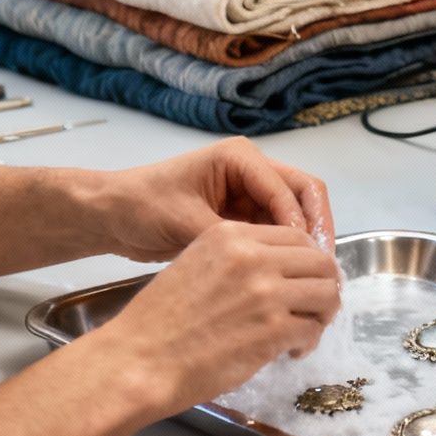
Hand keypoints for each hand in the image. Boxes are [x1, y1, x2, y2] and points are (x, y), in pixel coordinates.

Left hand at [97, 138, 333, 261]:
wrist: (113, 217)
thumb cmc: (143, 207)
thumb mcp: (188, 221)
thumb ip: (233, 236)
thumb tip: (272, 259)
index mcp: (241, 158)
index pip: (290, 188)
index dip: (303, 223)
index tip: (308, 257)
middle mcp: (252, 171)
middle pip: (304, 194)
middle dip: (316, 228)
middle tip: (323, 266)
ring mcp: (249, 194)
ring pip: (295, 215)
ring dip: (305, 242)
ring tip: (312, 275)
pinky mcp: (243, 217)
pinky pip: (277, 232)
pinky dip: (286, 251)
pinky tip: (289, 276)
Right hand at [98, 221, 342, 417]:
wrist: (139, 359)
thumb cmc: (160, 318)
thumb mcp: (197, 263)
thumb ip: (239, 259)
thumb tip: (281, 270)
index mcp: (232, 235)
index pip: (297, 235)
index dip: (309, 260)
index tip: (304, 280)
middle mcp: (254, 257)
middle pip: (321, 263)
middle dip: (323, 286)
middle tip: (311, 308)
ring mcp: (267, 293)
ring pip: (327, 294)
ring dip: (321, 315)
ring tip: (302, 331)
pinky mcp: (273, 330)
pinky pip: (312, 330)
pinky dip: (308, 342)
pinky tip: (290, 351)